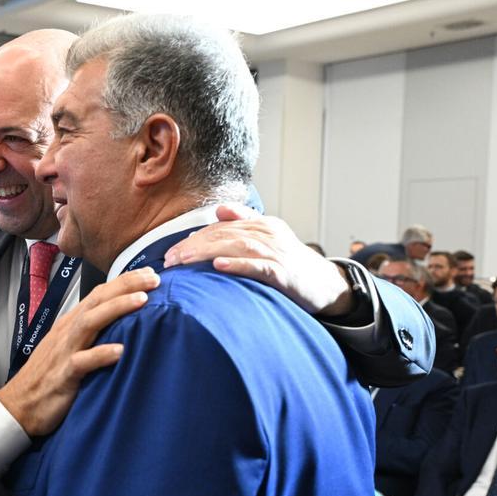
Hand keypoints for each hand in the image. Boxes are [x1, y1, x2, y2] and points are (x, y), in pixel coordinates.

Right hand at [0, 269, 159, 436]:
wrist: (18, 406)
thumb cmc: (47, 379)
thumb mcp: (69, 349)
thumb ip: (90, 335)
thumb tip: (120, 327)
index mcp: (70, 324)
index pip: (98, 295)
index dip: (123, 282)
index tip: (148, 273)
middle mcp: (67, 332)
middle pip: (97, 300)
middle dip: (126, 286)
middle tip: (153, 278)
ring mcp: (64, 352)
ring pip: (90, 322)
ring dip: (117, 309)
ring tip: (142, 300)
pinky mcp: (63, 375)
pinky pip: (82, 362)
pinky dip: (101, 354)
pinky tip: (120, 350)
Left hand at [164, 205, 353, 316]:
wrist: (327, 285)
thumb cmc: (293, 265)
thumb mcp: (269, 239)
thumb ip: (246, 223)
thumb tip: (220, 210)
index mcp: (262, 225)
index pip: (221, 227)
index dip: (194, 238)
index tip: (172, 252)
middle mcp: (268, 234)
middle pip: (224, 234)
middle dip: (193, 245)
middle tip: (169, 260)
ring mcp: (276, 252)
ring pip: (236, 246)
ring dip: (207, 252)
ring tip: (184, 261)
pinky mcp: (284, 273)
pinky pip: (259, 266)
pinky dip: (238, 264)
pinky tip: (219, 266)